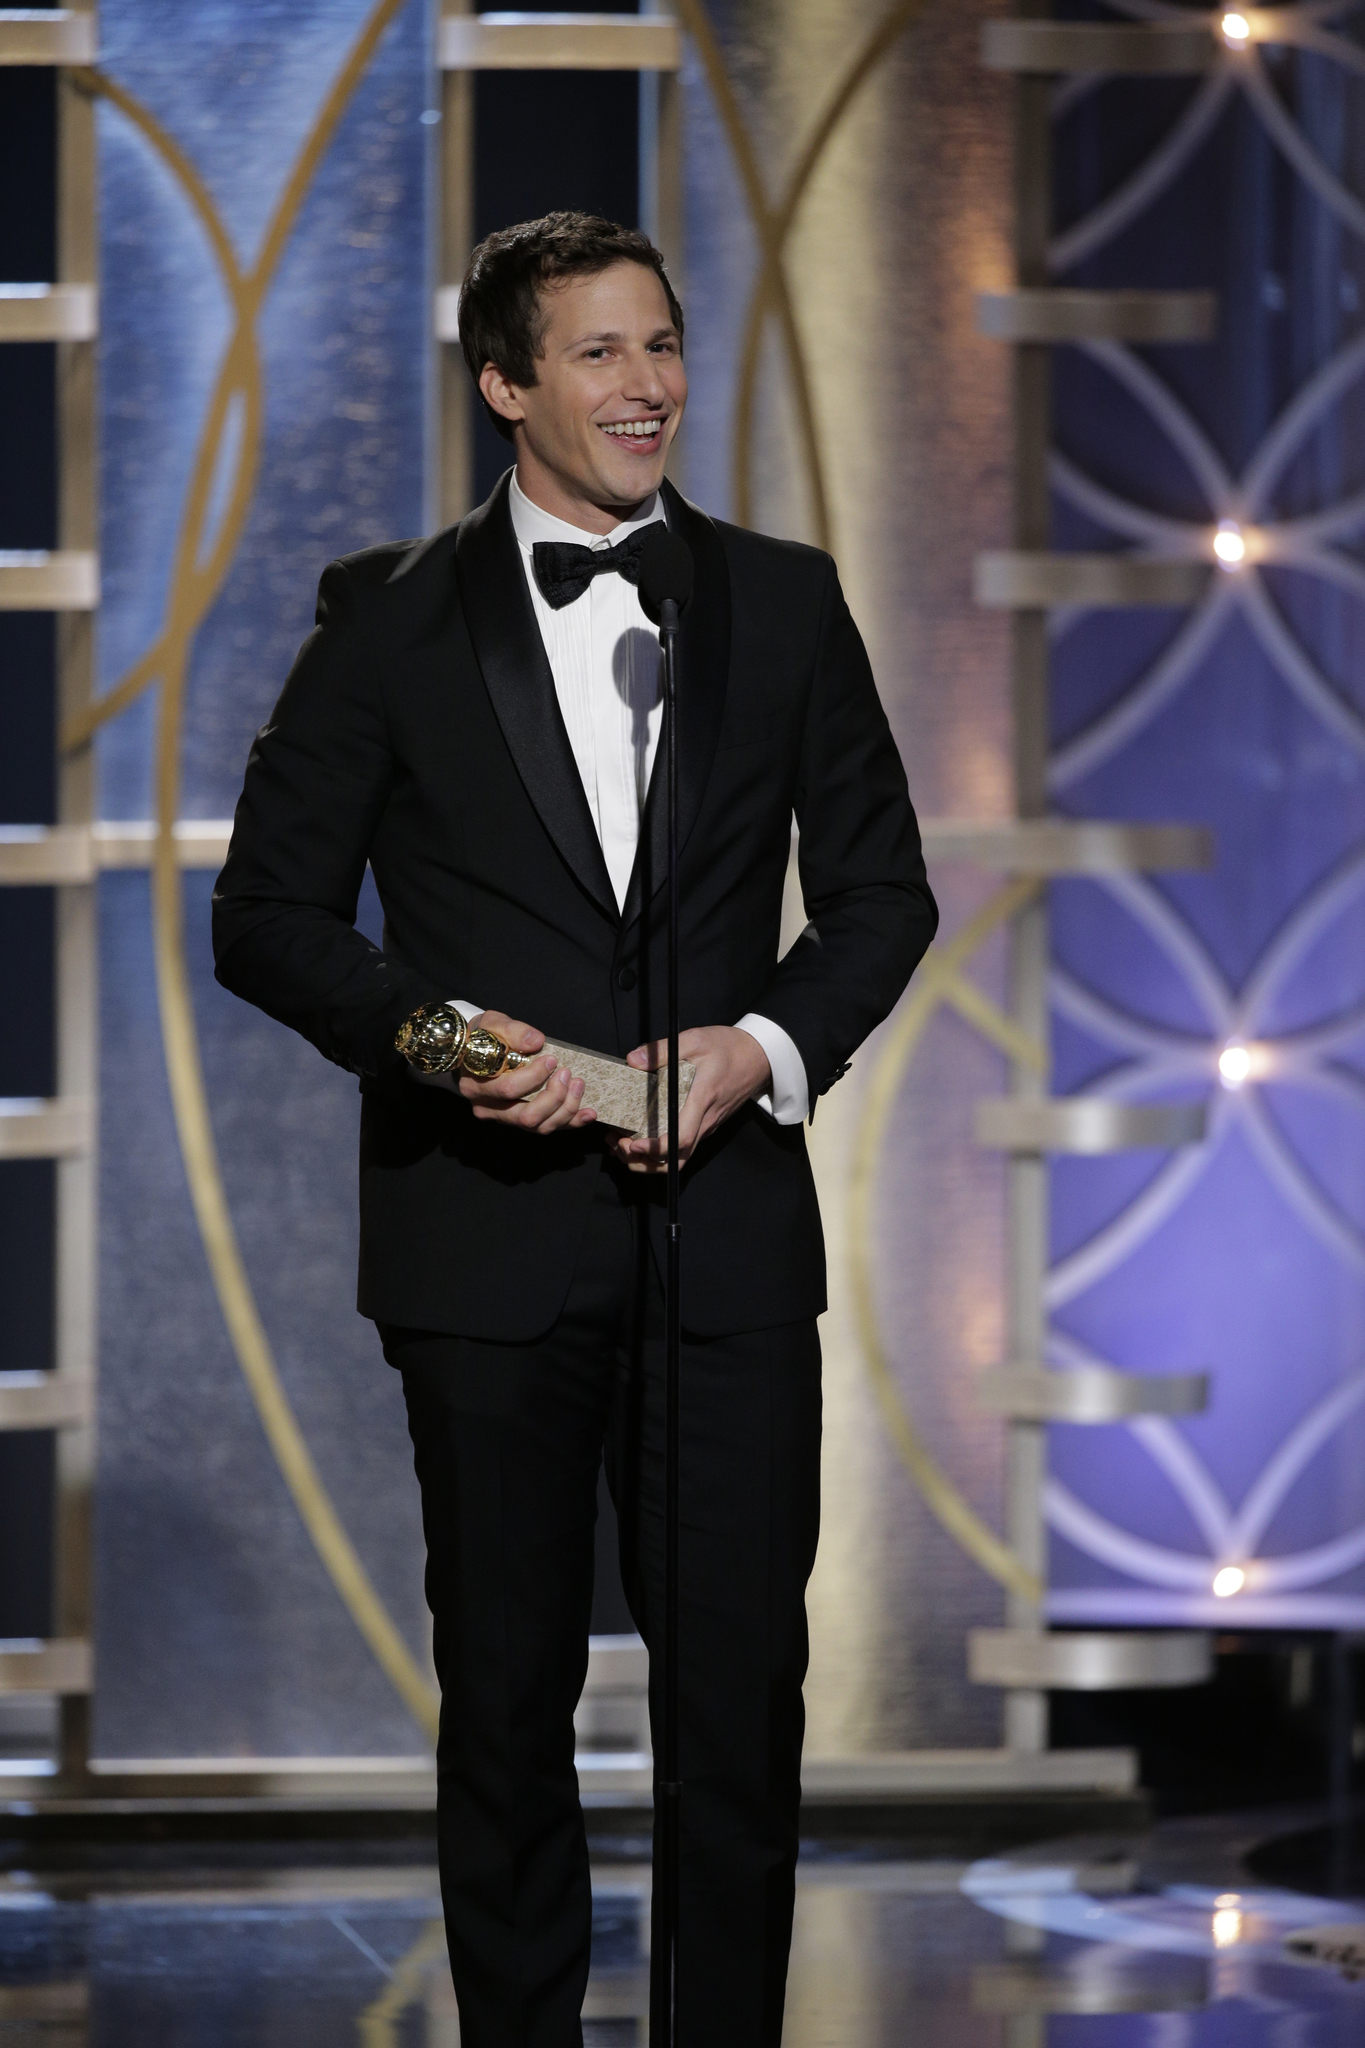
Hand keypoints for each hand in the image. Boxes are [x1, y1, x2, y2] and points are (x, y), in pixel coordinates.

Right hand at [458, 1011, 596, 1132]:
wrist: (475, 1051)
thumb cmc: (483, 1038)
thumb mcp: (492, 1024)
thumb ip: (512, 1031)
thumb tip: (536, 1041)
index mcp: (476, 1085)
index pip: (508, 1089)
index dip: (535, 1077)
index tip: (551, 1059)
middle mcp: (487, 1108)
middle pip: (526, 1116)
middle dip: (554, 1097)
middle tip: (567, 1073)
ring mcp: (505, 1118)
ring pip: (539, 1126)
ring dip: (565, 1108)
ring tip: (578, 1084)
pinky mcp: (521, 1121)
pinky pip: (548, 1128)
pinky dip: (571, 1122)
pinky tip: (588, 1113)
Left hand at [609, 1026, 770, 1173]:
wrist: (760, 1056)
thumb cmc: (729, 1047)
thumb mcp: (696, 1039)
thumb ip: (663, 1050)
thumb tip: (633, 1060)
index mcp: (701, 1100)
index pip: (680, 1137)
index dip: (655, 1148)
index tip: (633, 1144)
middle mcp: (705, 1121)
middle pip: (676, 1160)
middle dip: (644, 1163)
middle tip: (620, 1147)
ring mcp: (707, 1126)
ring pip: (679, 1158)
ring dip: (649, 1161)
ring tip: (623, 1145)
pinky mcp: (706, 1125)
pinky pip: (683, 1147)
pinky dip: (660, 1151)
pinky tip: (641, 1137)